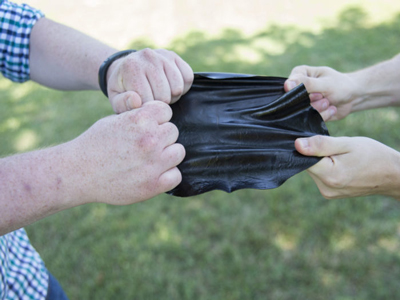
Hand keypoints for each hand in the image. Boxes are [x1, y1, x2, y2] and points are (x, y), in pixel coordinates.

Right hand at [69, 100, 184, 204]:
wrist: (78, 173)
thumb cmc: (96, 143)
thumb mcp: (114, 119)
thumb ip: (137, 114)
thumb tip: (158, 111)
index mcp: (140, 119)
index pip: (166, 111)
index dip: (157, 118)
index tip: (147, 126)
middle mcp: (150, 140)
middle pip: (173, 131)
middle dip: (161, 136)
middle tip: (145, 145)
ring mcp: (153, 163)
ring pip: (178, 152)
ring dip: (167, 154)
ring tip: (150, 159)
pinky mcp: (153, 185)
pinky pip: (176, 175)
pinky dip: (168, 175)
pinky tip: (154, 174)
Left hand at [107, 48, 193, 112]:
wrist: (128, 68)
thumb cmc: (123, 87)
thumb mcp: (115, 98)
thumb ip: (122, 103)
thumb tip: (136, 101)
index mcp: (131, 67)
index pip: (147, 100)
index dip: (146, 108)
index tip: (140, 104)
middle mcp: (148, 56)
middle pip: (164, 96)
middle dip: (159, 104)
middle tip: (152, 100)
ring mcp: (163, 55)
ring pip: (178, 88)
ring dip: (172, 97)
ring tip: (160, 94)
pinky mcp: (174, 56)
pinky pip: (188, 78)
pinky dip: (183, 87)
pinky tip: (171, 87)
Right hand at [284, 66, 361, 120]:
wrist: (353, 97)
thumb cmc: (340, 85)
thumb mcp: (324, 83)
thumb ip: (306, 84)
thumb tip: (287, 85)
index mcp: (299, 74)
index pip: (288, 85)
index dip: (299, 93)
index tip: (316, 93)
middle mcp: (297, 88)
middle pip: (294, 101)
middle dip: (312, 102)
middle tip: (323, 97)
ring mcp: (301, 101)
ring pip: (301, 112)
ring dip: (319, 109)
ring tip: (328, 102)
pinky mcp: (306, 113)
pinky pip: (309, 119)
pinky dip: (322, 115)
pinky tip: (330, 109)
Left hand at [295, 135, 399, 198]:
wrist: (392, 175)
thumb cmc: (373, 155)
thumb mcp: (348, 144)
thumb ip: (321, 144)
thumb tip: (297, 145)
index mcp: (329, 175)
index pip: (302, 158)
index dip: (307, 145)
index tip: (321, 140)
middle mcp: (325, 188)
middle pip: (307, 164)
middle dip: (315, 152)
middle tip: (335, 146)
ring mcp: (328, 193)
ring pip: (313, 170)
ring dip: (321, 160)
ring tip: (340, 155)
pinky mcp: (330, 194)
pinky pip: (320, 176)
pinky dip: (326, 167)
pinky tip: (340, 163)